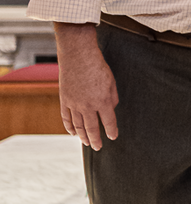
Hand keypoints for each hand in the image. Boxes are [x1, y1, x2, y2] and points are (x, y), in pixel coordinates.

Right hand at [55, 24, 118, 149]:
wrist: (78, 56)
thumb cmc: (98, 66)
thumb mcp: (112, 82)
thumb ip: (112, 98)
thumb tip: (111, 109)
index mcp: (103, 101)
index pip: (109, 122)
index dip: (112, 131)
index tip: (113, 137)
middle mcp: (88, 106)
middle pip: (92, 128)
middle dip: (96, 140)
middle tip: (98, 147)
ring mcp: (74, 104)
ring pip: (78, 126)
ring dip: (83, 136)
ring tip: (86, 143)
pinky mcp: (64, 100)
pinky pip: (66, 118)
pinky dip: (69, 127)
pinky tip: (73, 133)